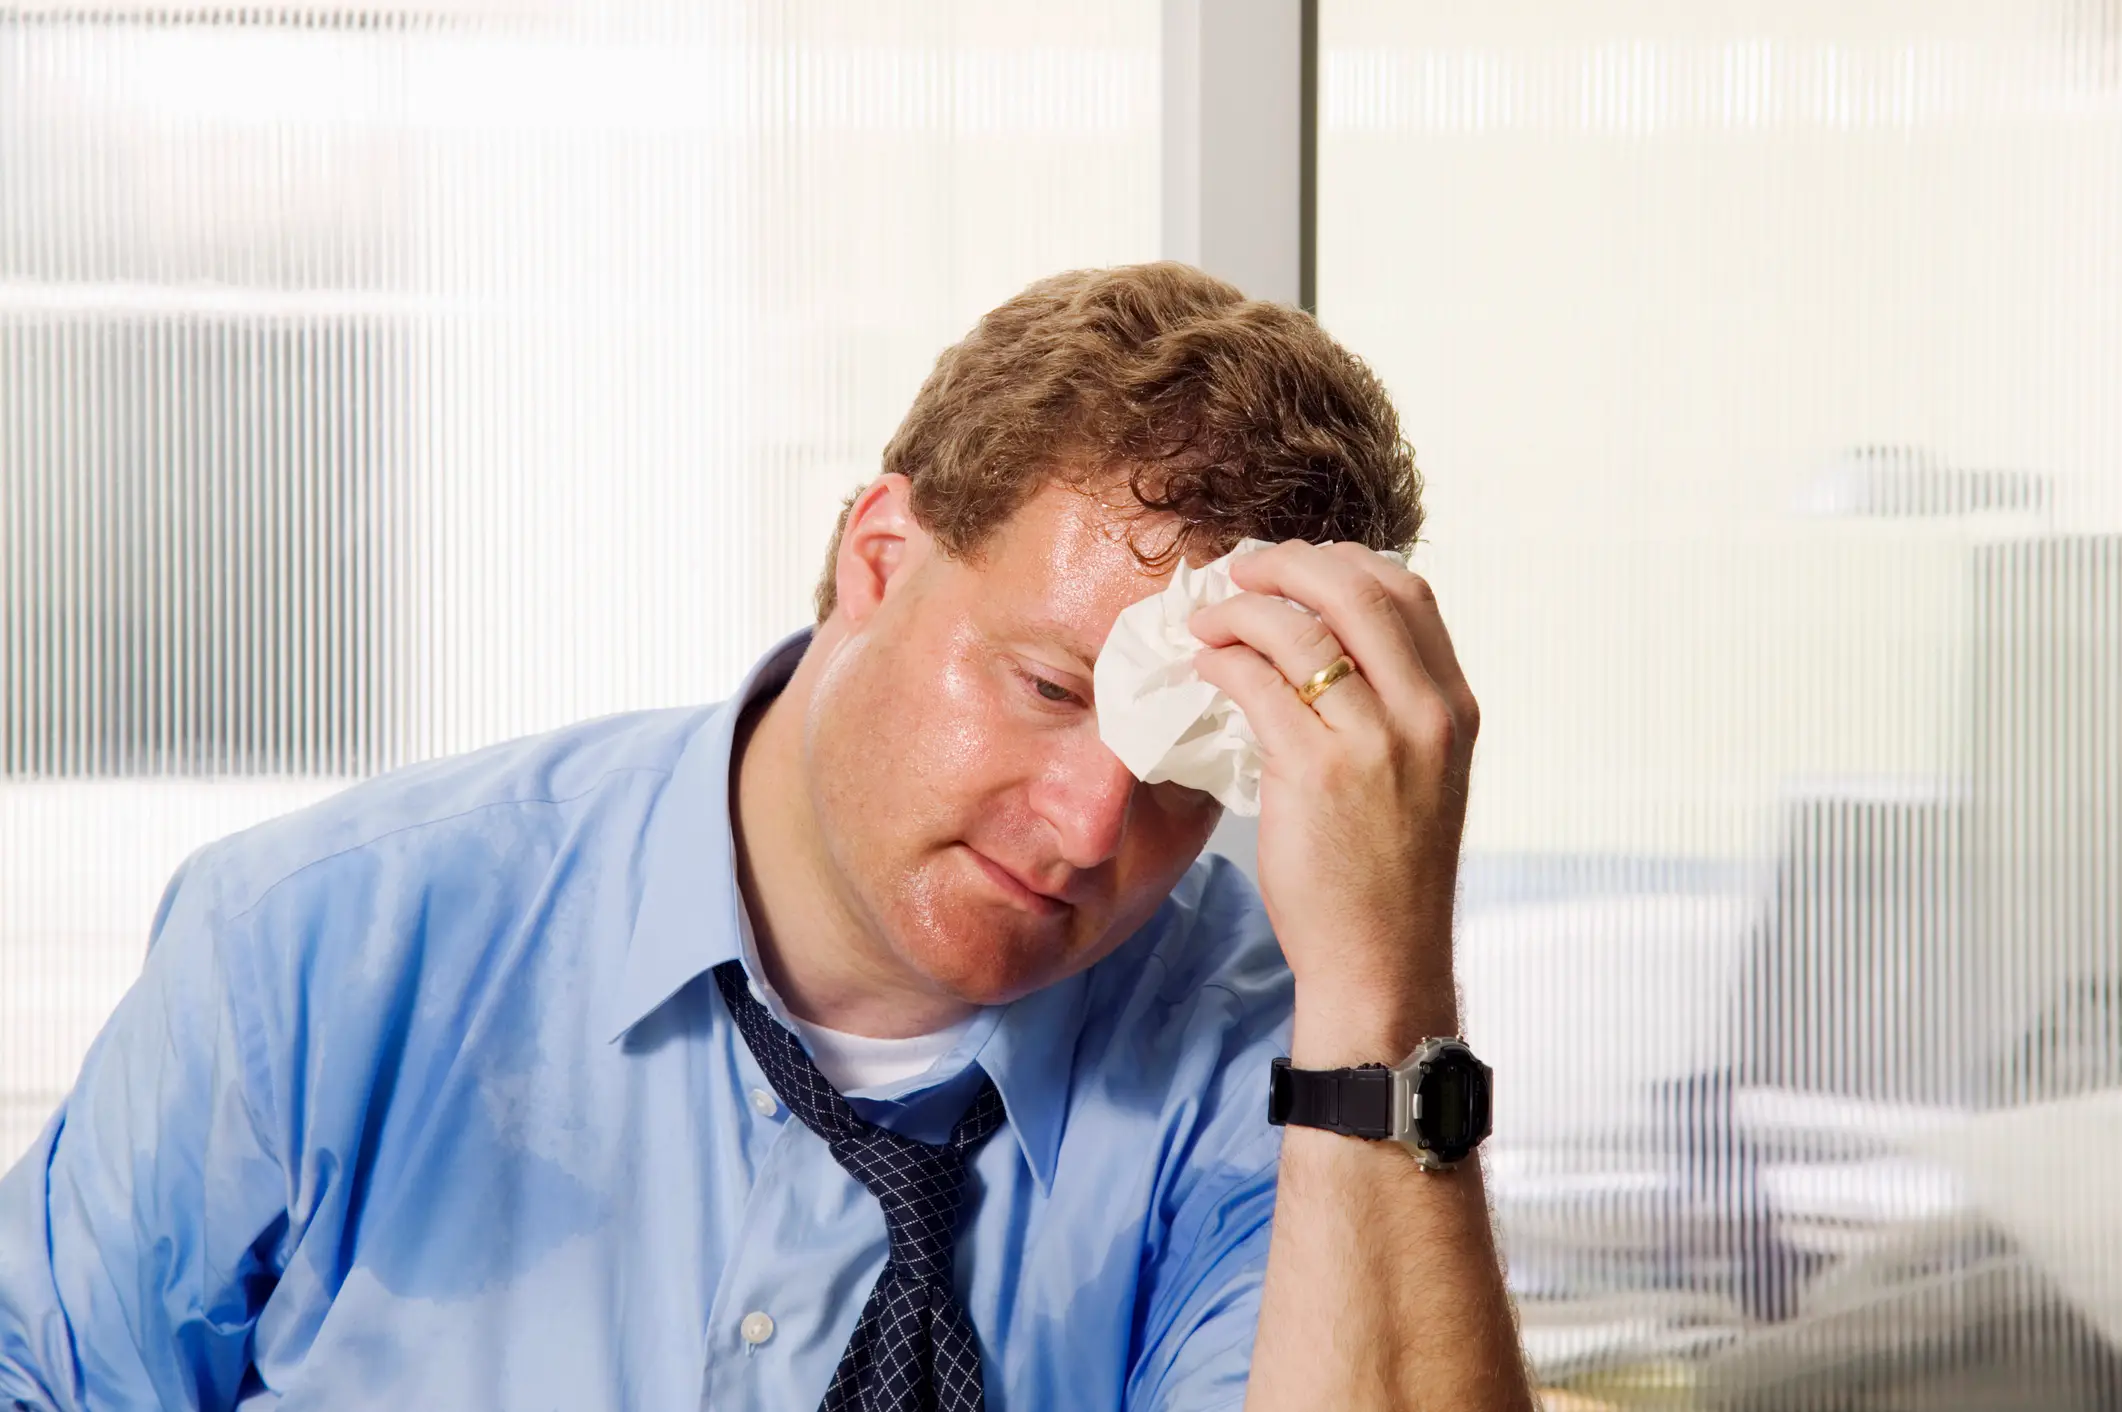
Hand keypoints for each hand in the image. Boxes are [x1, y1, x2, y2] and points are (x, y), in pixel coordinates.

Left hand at [1189, 541, 1477, 1060]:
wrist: (1382, 959)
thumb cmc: (1386, 874)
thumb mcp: (1420, 775)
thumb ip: (1392, 708)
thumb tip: (1322, 641)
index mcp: (1453, 708)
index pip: (1408, 592)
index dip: (1344, 563)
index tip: (1295, 567)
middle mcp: (1425, 715)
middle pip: (1355, 589)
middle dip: (1286, 564)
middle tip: (1239, 571)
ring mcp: (1374, 742)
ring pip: (1298, 628)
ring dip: (1239, 609)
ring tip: (1207, 621)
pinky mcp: (1316, 772)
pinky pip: (1257, 682)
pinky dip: (1221, 660)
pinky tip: (1203, 667)